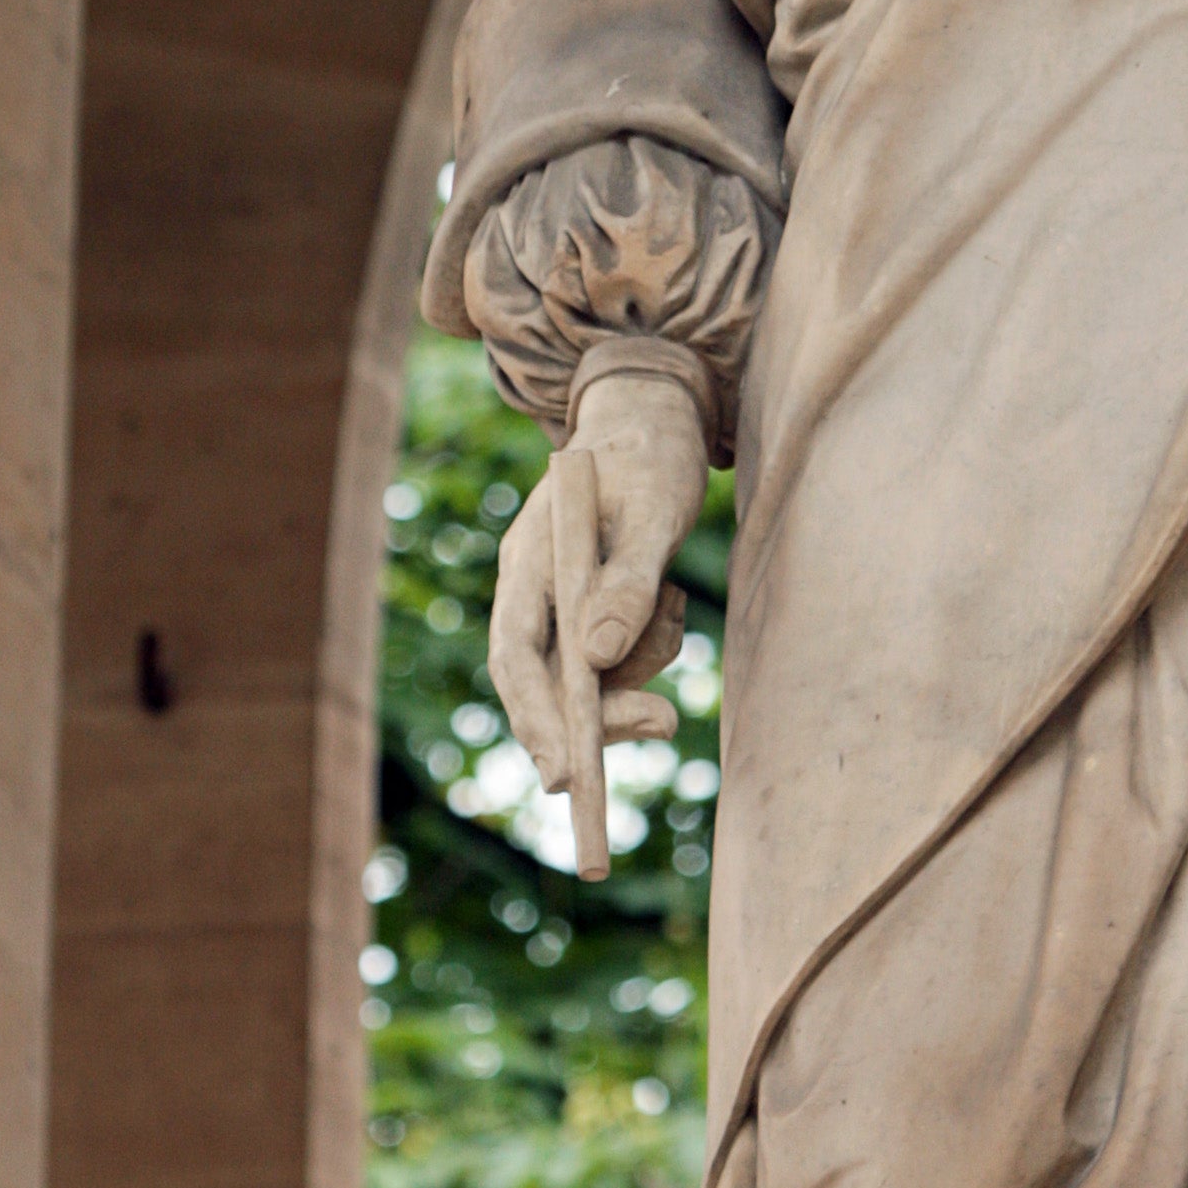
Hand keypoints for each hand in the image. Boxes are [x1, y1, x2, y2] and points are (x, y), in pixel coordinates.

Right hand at [487, 364, 704, 880]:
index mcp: (528, 559)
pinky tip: (669, 598)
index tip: (566, 771)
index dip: (534, 718)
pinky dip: (651, 643)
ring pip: (592, 675)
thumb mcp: (654, 510)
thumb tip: (601, 662)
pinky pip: (621, 655)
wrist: (661, 415)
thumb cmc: (653, 453)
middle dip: (598, 716)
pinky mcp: (594, 607)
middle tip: (664, 722)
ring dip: (639, 667)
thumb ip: (628, 583)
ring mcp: (562, 601)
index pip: (516, 655)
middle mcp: (535, 588)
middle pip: (547, 681)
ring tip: (672, 602)